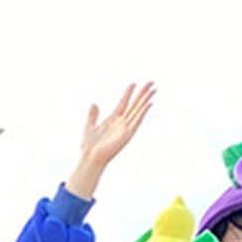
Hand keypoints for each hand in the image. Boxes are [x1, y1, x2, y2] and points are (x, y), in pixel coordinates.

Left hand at [67, 82, 154, 200]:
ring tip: (153, 90)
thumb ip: (92, 115)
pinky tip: (148, 104)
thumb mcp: (89, 126)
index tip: (133, 83)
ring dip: (145, 100)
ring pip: (137, 111)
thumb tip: (94, 103)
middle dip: (142, 94)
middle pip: (134, 105)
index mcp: (113, 120)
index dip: (128, 93)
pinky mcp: (127, 135)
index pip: (123, 103)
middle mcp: (121, 123)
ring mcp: (125, 129)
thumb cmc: (89, 147)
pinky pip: (137, 122)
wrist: (90, 158)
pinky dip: (143, 113)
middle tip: (150, 83)